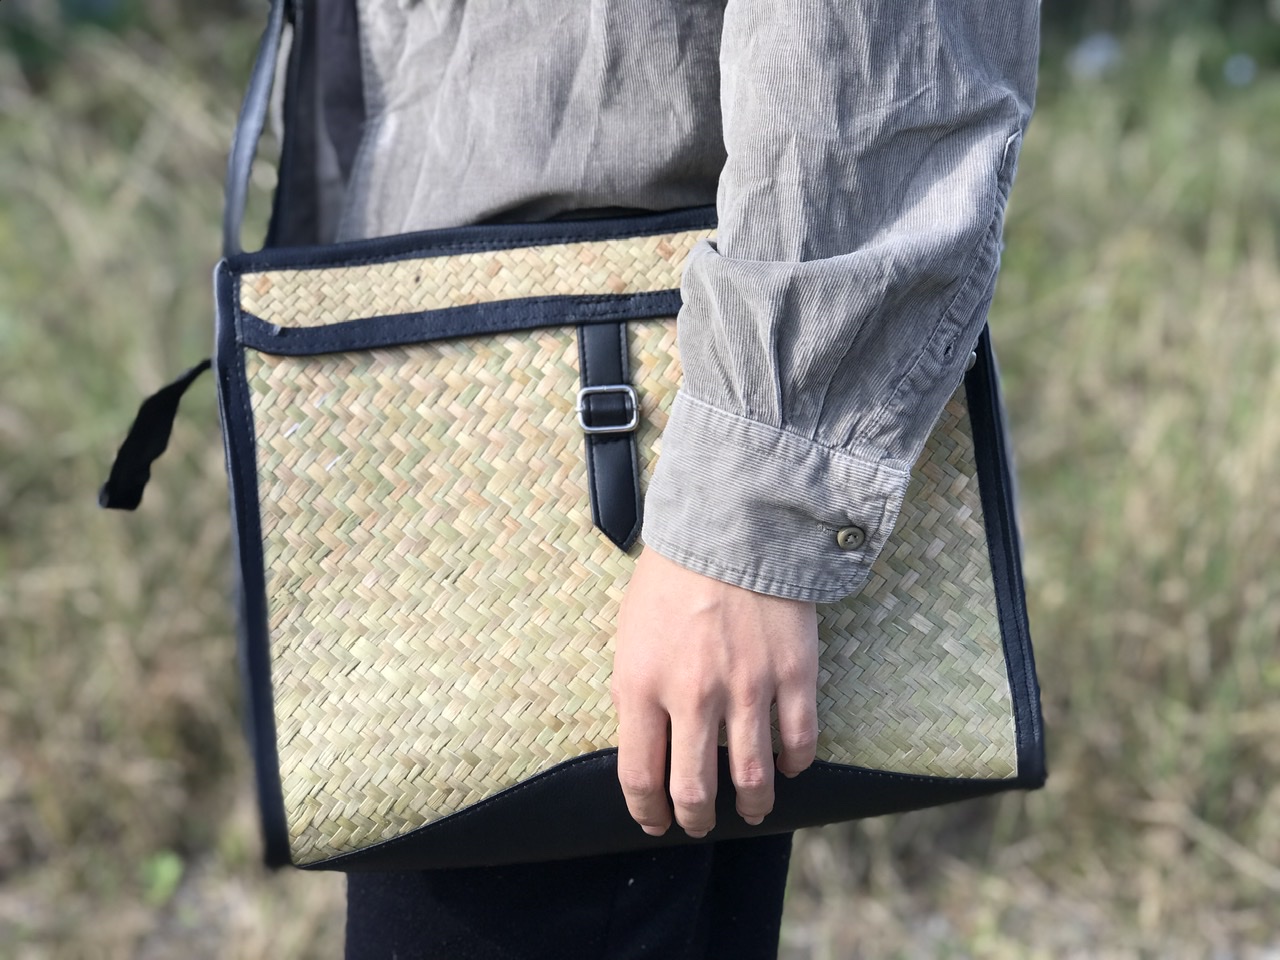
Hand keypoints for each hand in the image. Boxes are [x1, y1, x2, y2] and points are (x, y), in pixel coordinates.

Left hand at [611, 546, 819, 837]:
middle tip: (699, 823)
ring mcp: (747, 688)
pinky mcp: (793, 674)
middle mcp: (693, 696)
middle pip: (696, 791)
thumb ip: (633, 690)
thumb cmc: (672, 575)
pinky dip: (794, 765)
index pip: (639, 776)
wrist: (731, 523)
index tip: (654, 820)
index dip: (647, 811)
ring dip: (751, 806)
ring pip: (753, 779)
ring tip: (751, 810)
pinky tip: (788, 766)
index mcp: (641, 685)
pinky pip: (799, 742)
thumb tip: (644, 744)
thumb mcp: (629, 633)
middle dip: (696, 819)